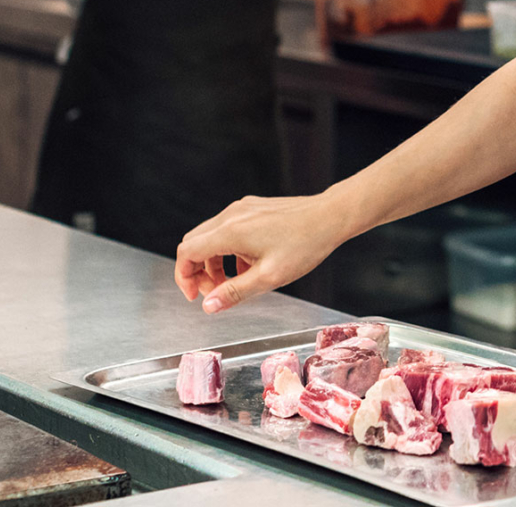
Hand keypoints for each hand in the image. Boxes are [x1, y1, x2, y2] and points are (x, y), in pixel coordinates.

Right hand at [176, 191, 354, 313]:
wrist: (330, 216)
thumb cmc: (305, 244)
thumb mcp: (269, 277)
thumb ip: (235, 292)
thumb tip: (208, 306)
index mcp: (231, 231)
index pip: (187, 252)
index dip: (184, 277)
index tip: (195, 296)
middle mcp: (232, 216)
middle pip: (195, 244)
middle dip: (198, 272)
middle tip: (214, 293)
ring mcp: (242, 209)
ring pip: (211, 237)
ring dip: (214, 263)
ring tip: (233, 284)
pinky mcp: (253, 209)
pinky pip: (229, 231)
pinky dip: (229, 252)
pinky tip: (249, 268)